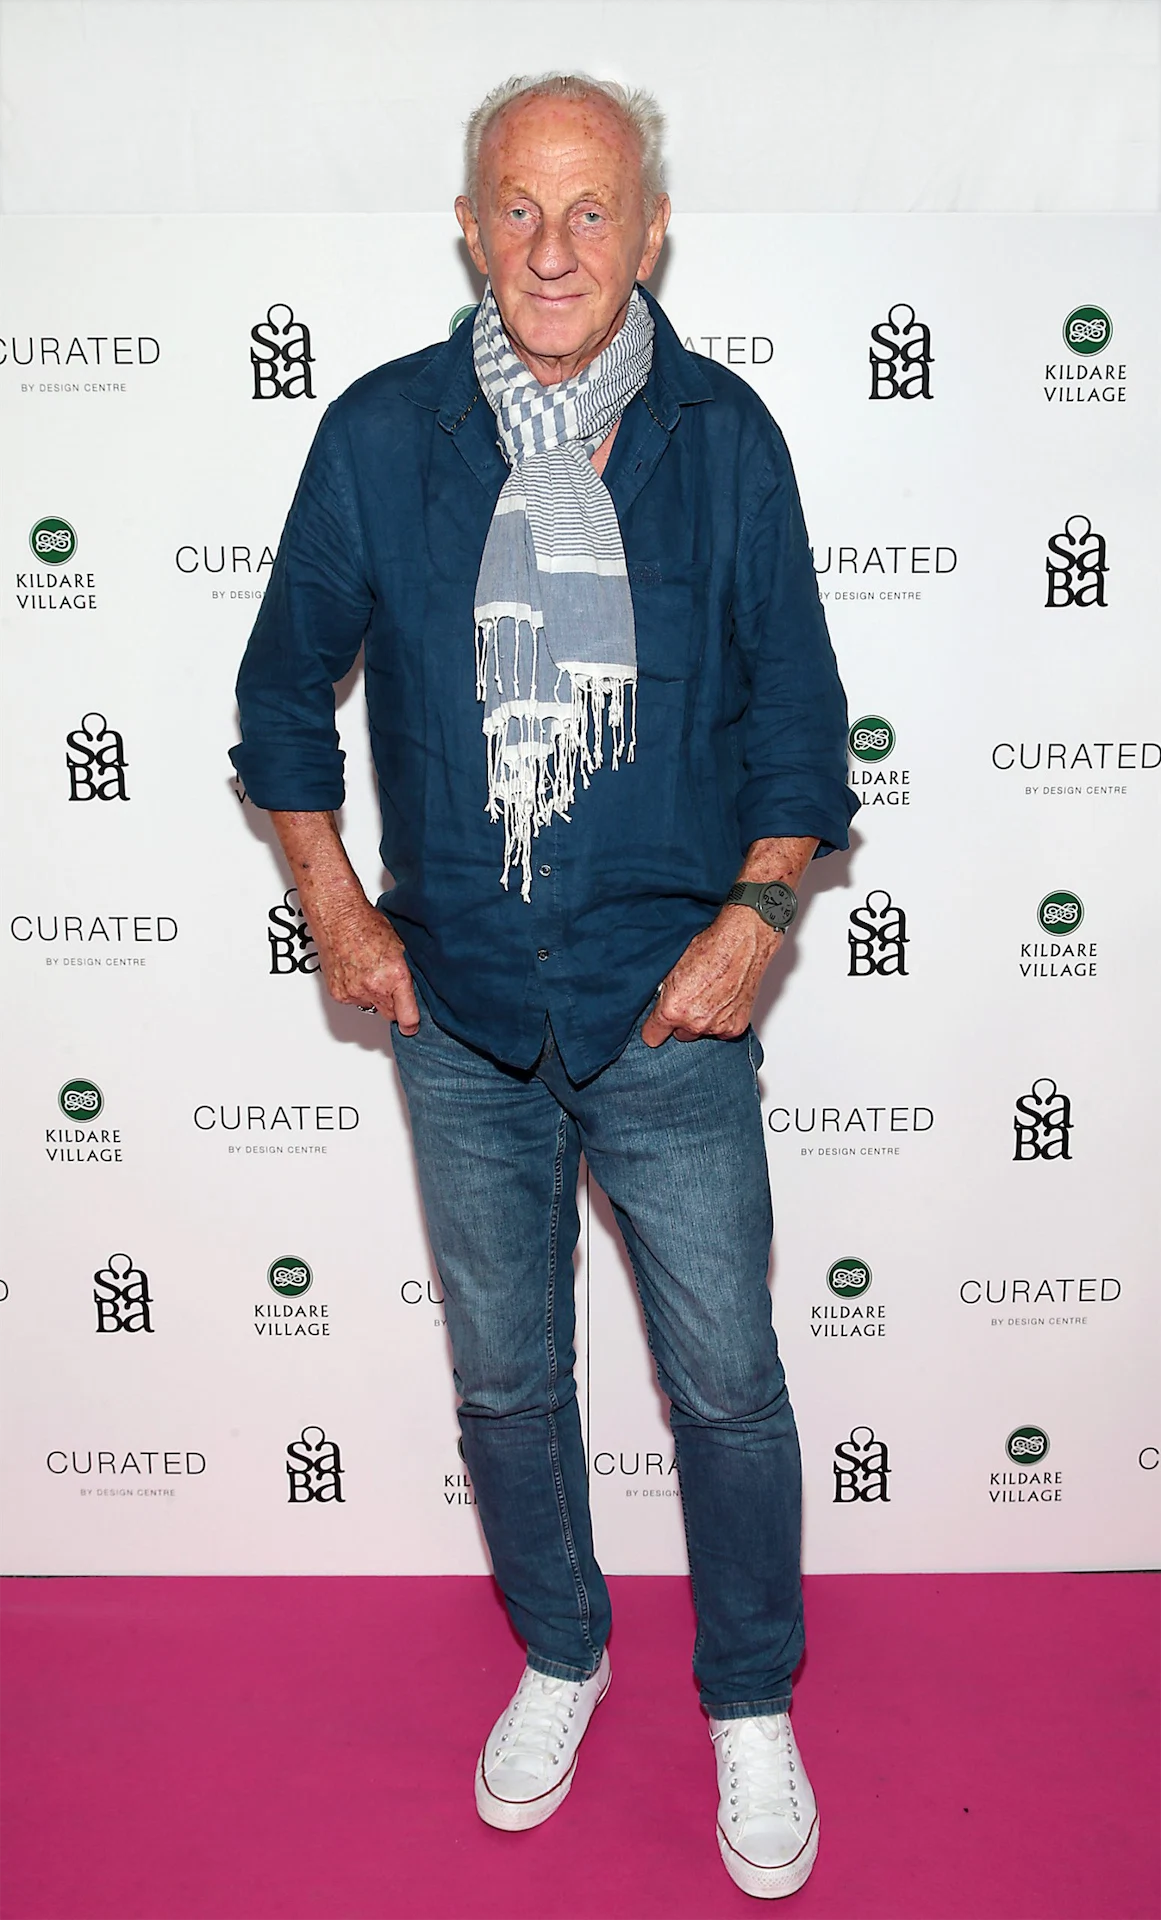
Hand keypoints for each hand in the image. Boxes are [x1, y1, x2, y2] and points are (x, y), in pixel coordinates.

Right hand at [312, 903, 419, 1032]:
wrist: (339, 917)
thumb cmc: (368, 925)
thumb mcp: (401, 947)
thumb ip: (408, 973)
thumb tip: (415, 991)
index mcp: (395, 976)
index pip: (406, 1016)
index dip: (411, 1024)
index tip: (412, 1026)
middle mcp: (374, 987)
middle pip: (389, 1015)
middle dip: (393, 1005)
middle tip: (391, 987)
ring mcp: (354, 992)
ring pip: (370, 1006)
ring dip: (372, 996)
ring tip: (369, 971)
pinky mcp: (338, 994)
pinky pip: (352, 1001)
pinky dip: (355, 991)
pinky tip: (356, 972)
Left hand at [641, 907, 779, 1046]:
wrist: (741, 943)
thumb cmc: (709, 948)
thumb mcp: (672, 967)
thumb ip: (663, 993)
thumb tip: (657, 1002)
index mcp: (672, 1010)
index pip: (652, 1037)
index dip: (654, 1028)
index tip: (657, 1024)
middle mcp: (694, 1023)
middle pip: (679, 1035)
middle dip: (682, 1021)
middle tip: (690, 999)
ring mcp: (716, 1027)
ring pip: (702, 1032)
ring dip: (703, 1020)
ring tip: (710, 995)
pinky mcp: (736, 1027)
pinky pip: (722, 1031)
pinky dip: (723, 1020)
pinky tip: (724, 1000)